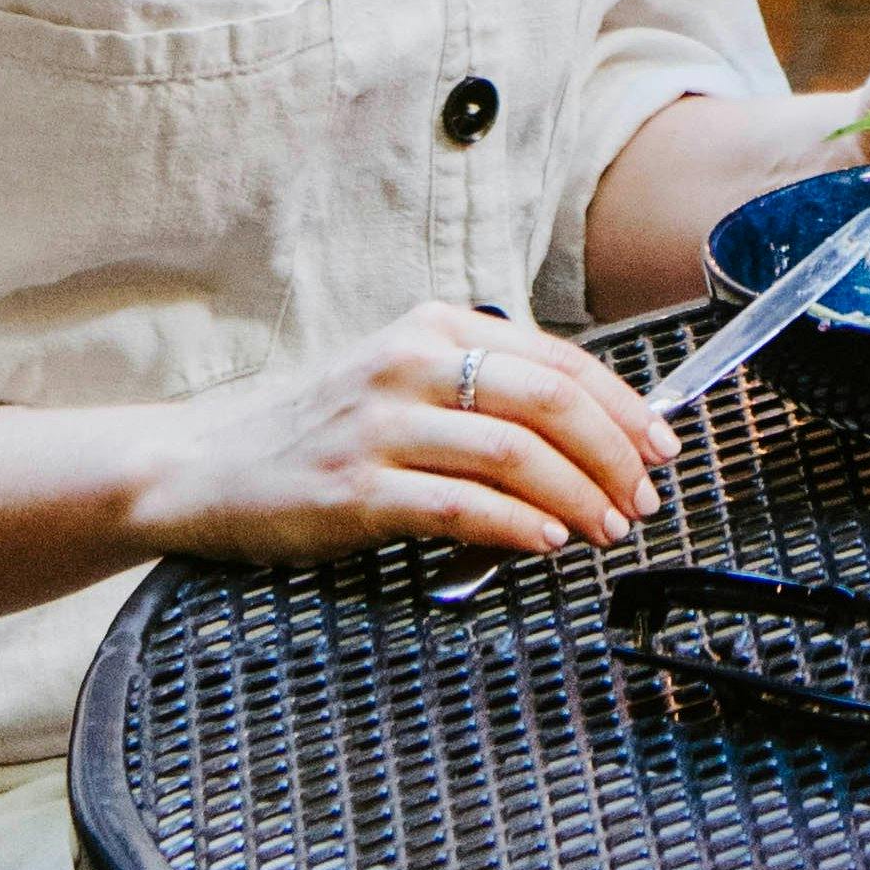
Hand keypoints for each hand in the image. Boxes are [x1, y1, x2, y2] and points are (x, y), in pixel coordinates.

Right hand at [129, 298, 666, 574]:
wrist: (207, 468)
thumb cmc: (318, 432)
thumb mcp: (400, 382)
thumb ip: (479, 392)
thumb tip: (588, 430)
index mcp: (432, 327)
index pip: (558, 359)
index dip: (624, 405)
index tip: (662, 445)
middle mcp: (410, 362)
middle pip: (548, 400)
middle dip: (614, 453)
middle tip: (644, 498)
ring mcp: (380, 424)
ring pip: (514, 452)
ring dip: (577, 496)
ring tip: (606, 528)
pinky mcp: (355, 488)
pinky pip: (459, 504)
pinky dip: (516, 525)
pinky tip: (545, 542)